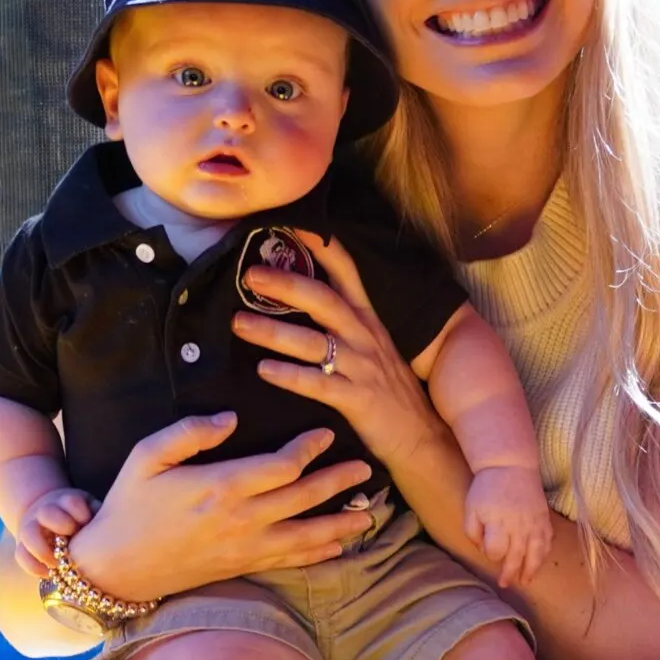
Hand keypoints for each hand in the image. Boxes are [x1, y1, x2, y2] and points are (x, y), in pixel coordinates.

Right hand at [12, 488, 95, 578]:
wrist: (48, 516)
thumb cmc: (81, 518)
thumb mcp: (92, 509)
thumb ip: (100, 516)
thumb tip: (115, 530)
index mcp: (66, 501)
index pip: (71, 501)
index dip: (80, 513)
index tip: (87, 523)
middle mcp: (45, 511)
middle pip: (47, 513)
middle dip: (61, 526)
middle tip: (72, 540)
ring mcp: (31, 527)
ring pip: (29, 534)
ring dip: (44, 550)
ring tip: (58, 564)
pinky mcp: (23, 545)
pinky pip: (21, 556)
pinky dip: (33, 567)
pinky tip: (48, 574)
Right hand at [62, 411, 375, 603]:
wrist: (116, 565)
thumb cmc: (129, 505)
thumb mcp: (146, 456)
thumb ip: (189, 432)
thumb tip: (229, 418)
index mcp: (221, 487)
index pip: (282, 466)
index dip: (309, 449)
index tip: (325, 434)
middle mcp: (241, 520)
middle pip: (304, 499)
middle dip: (339, 482)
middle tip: (366, 467)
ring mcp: (244, 548)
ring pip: (306, 536)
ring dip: (340, 524)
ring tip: (368, 513)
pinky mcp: (242, 566)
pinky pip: (290, 561)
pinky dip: (318, 555)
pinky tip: (337, 548)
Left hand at [230, 231, 449, 468]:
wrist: (421, 436)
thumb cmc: (388, 390)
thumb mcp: (372, 347)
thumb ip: (343, 322)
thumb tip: (304, 298)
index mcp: (366, 319)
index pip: (346, 271)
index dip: (322, 245)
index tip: (292, 223)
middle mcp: (364, 336)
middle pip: (323, 300)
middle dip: (286, 284)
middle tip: (250, 274)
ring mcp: (360, 368)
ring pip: (312, 342)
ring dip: (273, 331)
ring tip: (239, 323)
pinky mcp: (356, 400)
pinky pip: (317, 384)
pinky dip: (289, 376)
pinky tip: (263, 370)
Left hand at [465, 463, 551, 589]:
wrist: (511, 465)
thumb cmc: (487, 488)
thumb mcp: (471, 508)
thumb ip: (472, 531)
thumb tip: (482, 549)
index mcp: (498, 523)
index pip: (496, 551)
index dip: (492, 555)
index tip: (489, 552)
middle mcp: (519, 526)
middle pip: (517, 557)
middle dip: (510, 573)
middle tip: (504, 584)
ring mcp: (535, 524)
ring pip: (536, 553)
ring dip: (531, 570)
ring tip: (526, 581)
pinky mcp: (544, 519)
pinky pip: (547, 542)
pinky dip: (544, 554)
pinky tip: (539, 561)